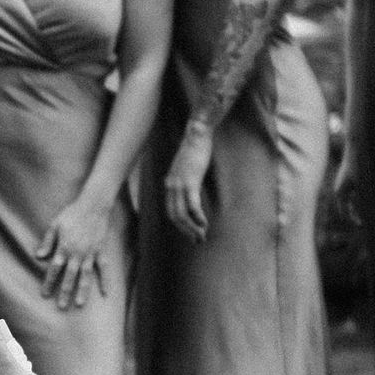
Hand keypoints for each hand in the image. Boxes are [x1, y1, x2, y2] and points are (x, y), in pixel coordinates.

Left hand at [36, 194, 112, 309]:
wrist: (93, 205)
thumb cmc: (71, 213)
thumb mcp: (54, 225)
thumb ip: (47, 242)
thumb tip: (38, 256)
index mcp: (64, 247)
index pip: (54, 269)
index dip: (49, 282)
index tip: (45, 294)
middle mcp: (76, 253)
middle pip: (69, 276)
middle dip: (64, 292)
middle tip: (61, 307)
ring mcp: (90, 253)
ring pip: (85, 276)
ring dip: (83, 291)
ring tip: (79, 304)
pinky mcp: (100, 251)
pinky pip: (103, 268)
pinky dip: (105, 280)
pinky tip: (106, 293)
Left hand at [162, 125, 212, 243]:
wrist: (197, 133)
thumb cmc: (194, 149)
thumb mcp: (185, 167)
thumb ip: (183, 178)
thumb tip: (181, 187)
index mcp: (169, 183)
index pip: (170, 211)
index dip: (180, 226)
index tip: (191, 234)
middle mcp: (171, 185)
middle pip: (174, 216)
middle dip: (186, 231)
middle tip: (198, 240)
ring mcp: (179, 184)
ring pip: (182, 214)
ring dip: (192, 228)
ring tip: (202, 236)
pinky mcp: (190, 181)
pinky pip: (192, 205)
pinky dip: (197, 217)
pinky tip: (204, 223)